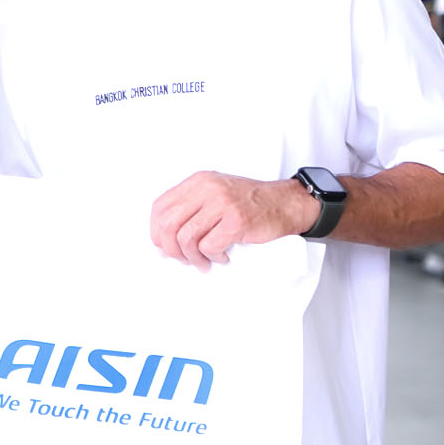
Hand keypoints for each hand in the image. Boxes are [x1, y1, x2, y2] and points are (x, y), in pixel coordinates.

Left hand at [148, 171, 319, 270]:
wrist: (287, 203)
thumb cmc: (250, 203)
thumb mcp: (215, 195)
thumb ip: (190, 212)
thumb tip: (163, 244)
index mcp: (198, 182)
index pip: (160, 208)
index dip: (156, 232)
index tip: (165, 247)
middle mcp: (207, 189)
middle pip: (168, 225)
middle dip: (171, 250)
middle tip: (183, 260)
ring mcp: (222, 204)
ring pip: (186, 238)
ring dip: (193, 258)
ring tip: (204, 262)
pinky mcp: (236, 221)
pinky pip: (209, 246)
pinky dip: (213, 256)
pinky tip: (223, 255)